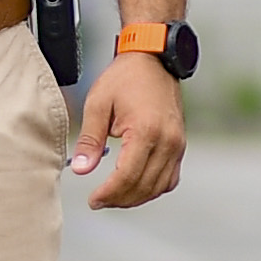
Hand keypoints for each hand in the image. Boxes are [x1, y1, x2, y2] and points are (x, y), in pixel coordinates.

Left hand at [73, 52, 186, 208]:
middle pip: (143, 186)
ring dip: (135, 197)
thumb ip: (90, 140)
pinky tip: (135, 186)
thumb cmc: (125, 77)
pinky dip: (153, 188)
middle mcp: (167, 141)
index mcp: (146, 131)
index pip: (127, 176)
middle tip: (99, 201)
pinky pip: (169, 178)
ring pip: (158, 187)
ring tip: (113, 196)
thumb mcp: (98, 104)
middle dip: (119, 199)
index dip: (108, 193)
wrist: (153, 59)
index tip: (93, 200)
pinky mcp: (180, 144)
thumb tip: (80, 169)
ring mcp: (177, 144)